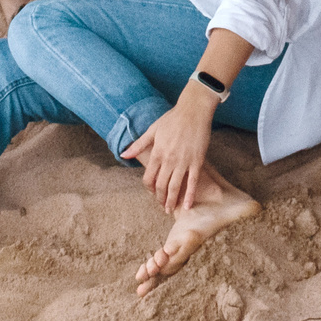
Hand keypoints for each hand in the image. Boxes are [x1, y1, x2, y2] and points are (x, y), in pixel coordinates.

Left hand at [122, 93, 216, 212]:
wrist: (193, 111)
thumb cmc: (172, 119)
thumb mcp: (152, 130)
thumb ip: (138, 145)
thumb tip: (123, 154)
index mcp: (157, 153)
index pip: (148, 178)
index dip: (149, 189)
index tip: (152, 194)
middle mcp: (169, 160)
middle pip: (161, 186)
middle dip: (160, 199)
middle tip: (162, 207)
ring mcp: (183, 161)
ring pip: (175, 187)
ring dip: (171, 201)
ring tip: (170, 210)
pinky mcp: (197, 161)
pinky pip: (192, 182)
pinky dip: (189, 195)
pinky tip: (187, 206)